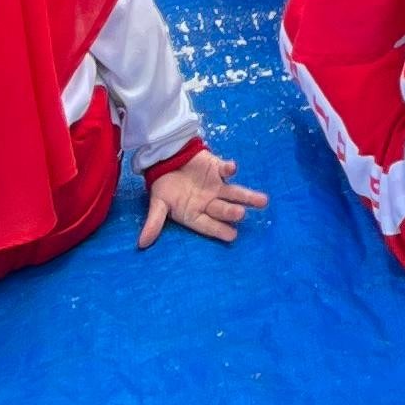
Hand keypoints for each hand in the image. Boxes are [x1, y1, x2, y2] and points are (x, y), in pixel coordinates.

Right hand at [139, 146, 267, 246]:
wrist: (166, 159)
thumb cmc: (164, 186)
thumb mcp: (157, 204)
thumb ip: (154, 222)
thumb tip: (141, 244)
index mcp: (195, 213)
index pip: (208, 225)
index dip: (219, 230)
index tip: (232, 236)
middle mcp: (209, 201)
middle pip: (223, 209)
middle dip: (233, 212)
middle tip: (242, 214)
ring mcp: (215, 185)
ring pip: (233, 192)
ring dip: (246, 196)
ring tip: (262, 201)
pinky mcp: (217, 167)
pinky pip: (225, 169)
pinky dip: (230, 168)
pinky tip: (233, 168)